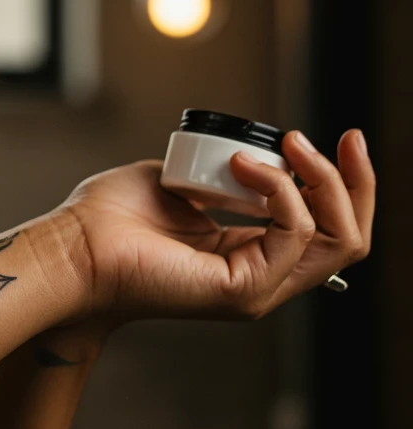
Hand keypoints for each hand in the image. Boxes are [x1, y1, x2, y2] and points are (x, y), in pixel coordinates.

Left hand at [54, 129, 373, 324]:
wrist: (73, 245)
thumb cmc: (110, 216)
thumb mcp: (181, 182)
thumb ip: (220, 173)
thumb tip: (251, 155)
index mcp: (250, 254)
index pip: (328, 228)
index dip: (346, 183)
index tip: (344, 138)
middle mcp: (262, 276)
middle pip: (348, 238)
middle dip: (355, 182)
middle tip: (342, 140)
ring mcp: (257, 288)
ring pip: (337, 240)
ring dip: (320, 180)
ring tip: (288, 145)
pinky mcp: (242, 290)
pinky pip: (293, 234)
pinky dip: (280, 190)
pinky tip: (245, 168)